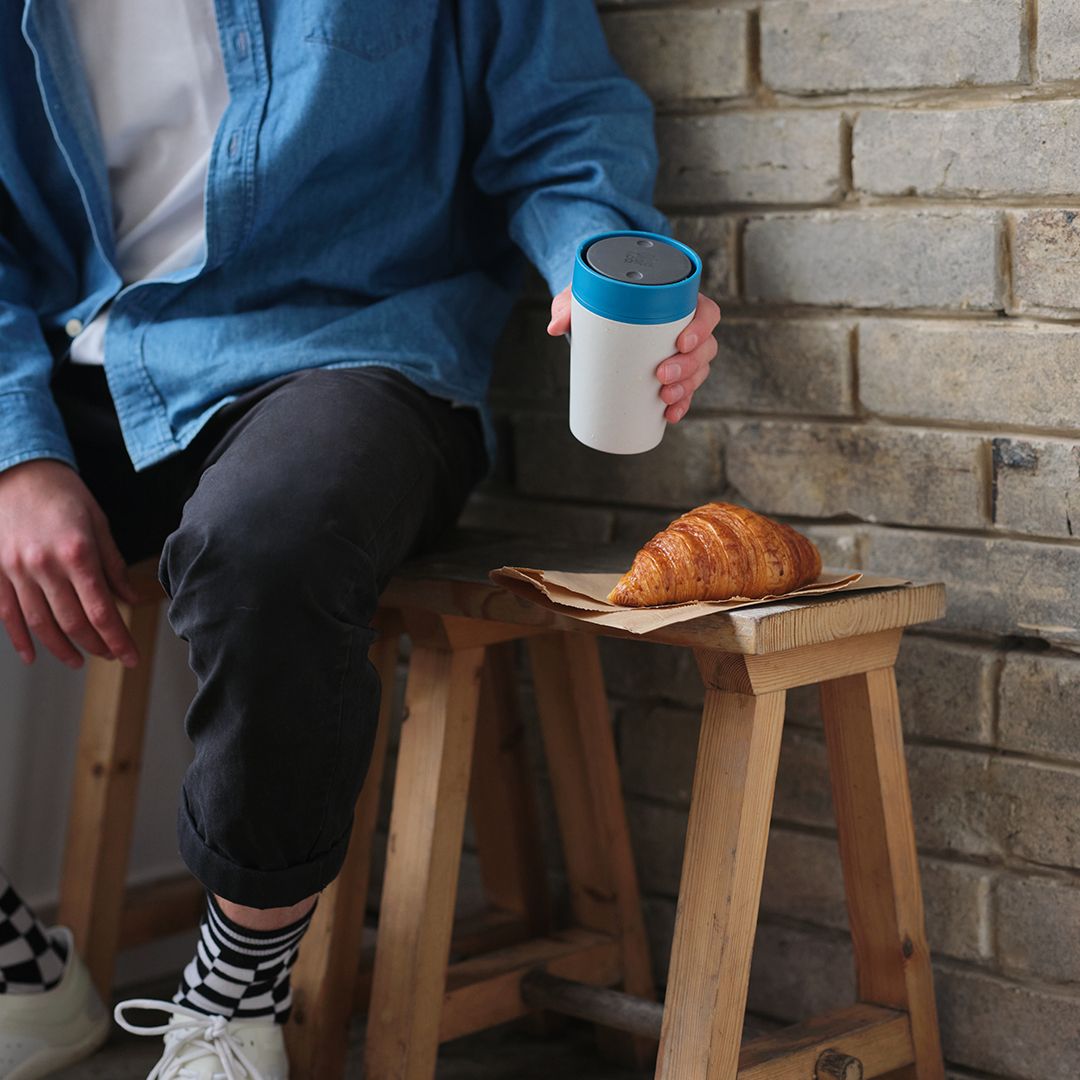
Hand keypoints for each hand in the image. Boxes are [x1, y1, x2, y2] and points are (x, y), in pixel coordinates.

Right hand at [0, 459, 138, 668]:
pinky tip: (33, 655)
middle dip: (96, 646)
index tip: (131, 656)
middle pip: (73, 622)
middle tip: (112, 656)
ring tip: (79, 660)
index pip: (101, 611)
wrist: (16, 470)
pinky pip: (7, 615)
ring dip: (61, 648)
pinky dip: (20, 639)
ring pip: (40, 624)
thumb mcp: (98, 523)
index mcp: (77, 553)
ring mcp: (15, 571)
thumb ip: (114, 565)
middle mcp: (45, 566)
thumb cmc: (62, 494)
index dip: (118, 639)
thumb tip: (131, 599)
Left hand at [547, 287, 720, 422]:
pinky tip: (670, 415)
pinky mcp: (671, 374)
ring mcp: (681, 353)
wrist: (593, 314)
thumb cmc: (597, 299)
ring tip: (665, 398)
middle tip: (661, 375)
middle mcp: (685, 327)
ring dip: (687, 388)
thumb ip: (569, 305)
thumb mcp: (584, 296)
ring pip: (699, 371)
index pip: (706, 311)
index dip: (702, 327)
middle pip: (705, 348)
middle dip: (688, 366)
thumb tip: (556, 326)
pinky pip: (686, 391)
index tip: (681, 341)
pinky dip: (680, 404)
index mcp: (677, 301)